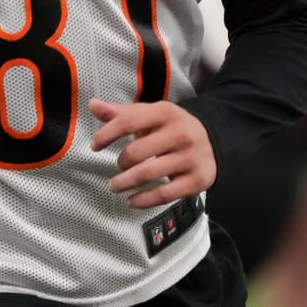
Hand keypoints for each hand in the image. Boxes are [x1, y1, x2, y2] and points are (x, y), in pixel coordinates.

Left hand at [91, 99, 215, 209]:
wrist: (213, 141)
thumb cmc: (172, 128)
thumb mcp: (151, 115)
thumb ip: (122, 113)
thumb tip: (93, 105)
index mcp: (165, 113)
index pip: (128, 122)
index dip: (106, 135)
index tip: (94, 146)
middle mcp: (179, 133)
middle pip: (136, 152)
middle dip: (120, 163)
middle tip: (117, 167)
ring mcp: (189, 157)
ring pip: (148, 174)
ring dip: (125, 183)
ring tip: (115, 186)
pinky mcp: (196, 179)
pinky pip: (164, 194)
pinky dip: (143, 200)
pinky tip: (132, 201)